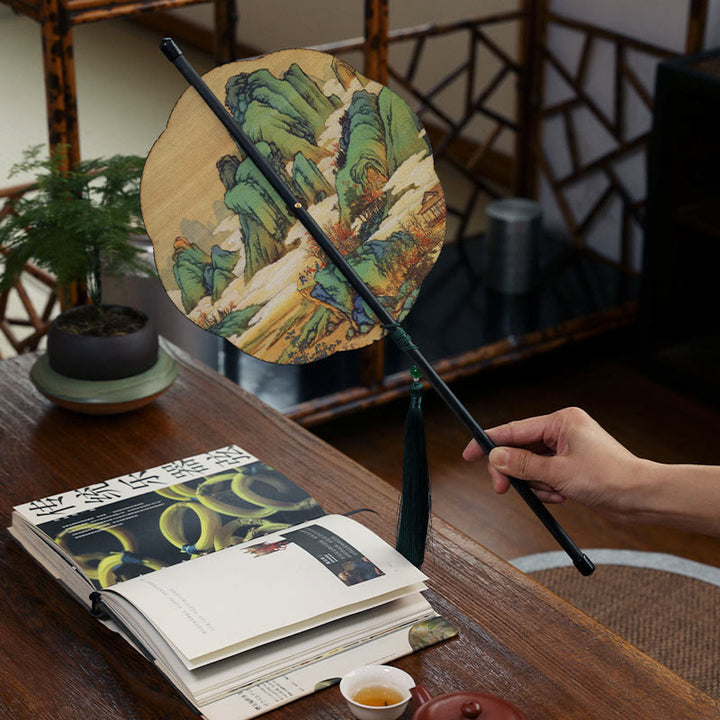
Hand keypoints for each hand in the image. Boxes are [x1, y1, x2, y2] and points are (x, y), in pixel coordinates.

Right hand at [463, 407, 641, 522]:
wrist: (642, 498)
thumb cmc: (609, 478)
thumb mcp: (559, 473)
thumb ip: (522, 464)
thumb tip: (494, 457)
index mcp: (562, 421)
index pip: (514, 429)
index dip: (488, 441)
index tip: (467, 453)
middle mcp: (563, 431)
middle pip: (520, 449)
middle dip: (513, 471)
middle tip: (502, 489)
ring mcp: (567, 448)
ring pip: (531, 466)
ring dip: (535, 484)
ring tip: (554, 493)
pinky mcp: (571, 466)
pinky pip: (544, 476)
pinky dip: (547, 488)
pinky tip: (562, 497)